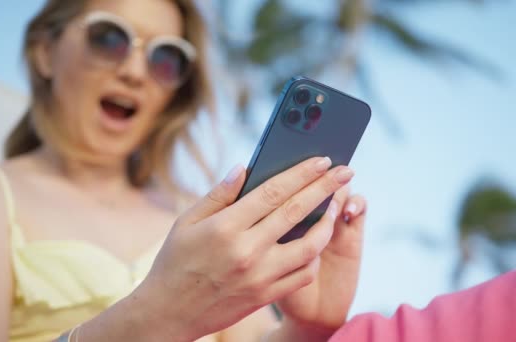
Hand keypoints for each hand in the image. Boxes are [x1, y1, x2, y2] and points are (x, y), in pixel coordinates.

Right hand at [133, 157, 353, 340]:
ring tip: (335, 206)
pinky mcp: (265, 296)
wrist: (169, 313)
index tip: (322, 160)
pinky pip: (302, 275)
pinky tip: (316, 242)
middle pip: (296, 212)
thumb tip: (244, 168)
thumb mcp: (186, 222)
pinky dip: (314, 257)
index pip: (273, 192)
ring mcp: (260, 276)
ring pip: (309, 246)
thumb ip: (218, 194)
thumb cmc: (174, 262)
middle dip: (325, 187)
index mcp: (225, 228)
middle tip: (346, 171)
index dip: (301, 173)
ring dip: (327, 223)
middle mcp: (247, 251)